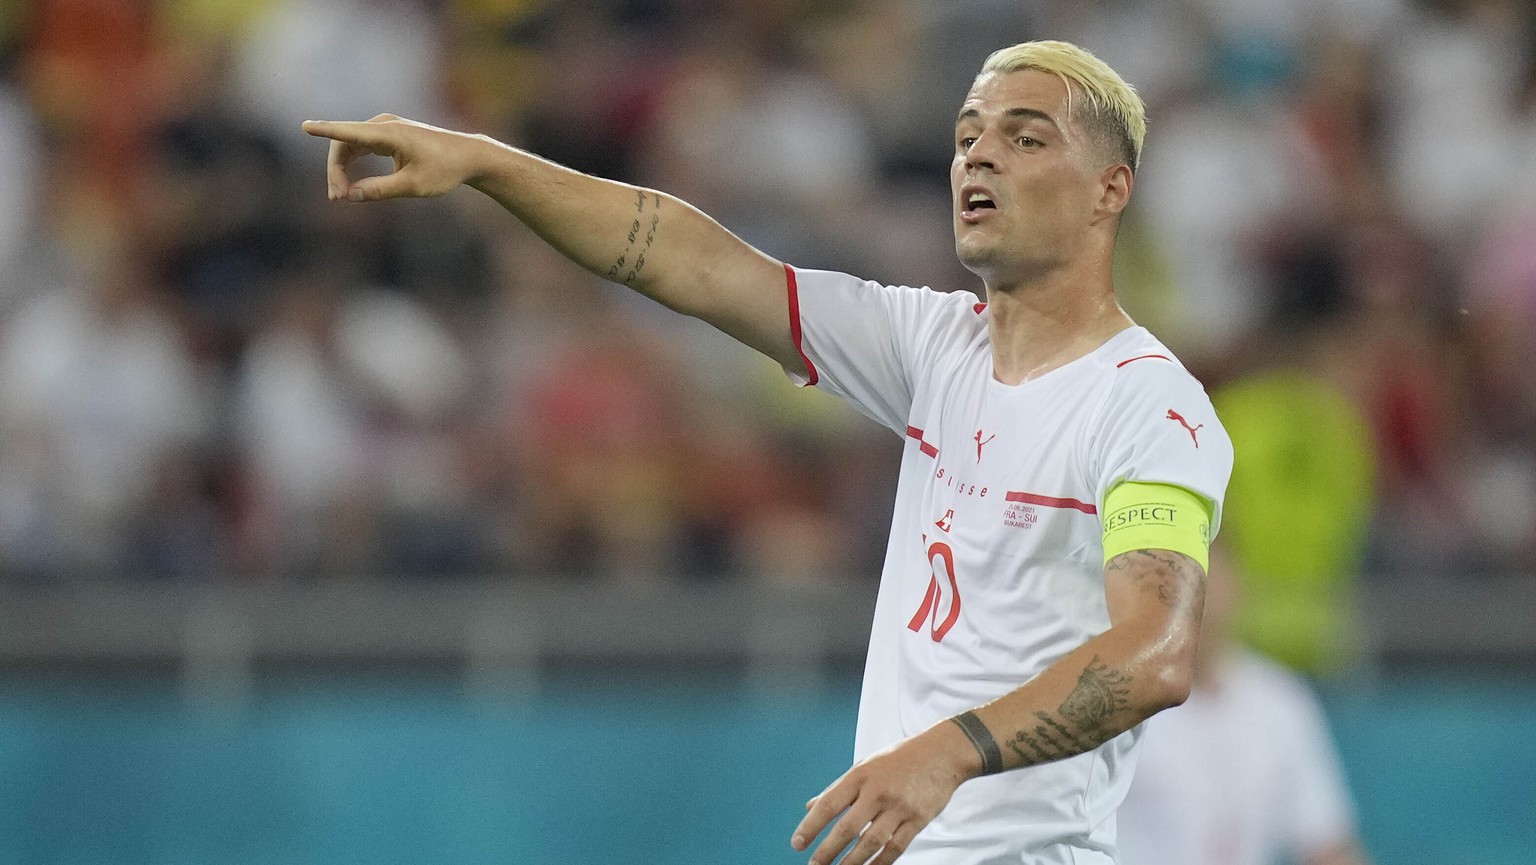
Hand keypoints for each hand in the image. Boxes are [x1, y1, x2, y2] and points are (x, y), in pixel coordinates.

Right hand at [301, 115, 488, 201]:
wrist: (467, 156)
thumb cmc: (444, 170)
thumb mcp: (413, 186)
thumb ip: (381, 190)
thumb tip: (351, 195)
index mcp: (390, 133)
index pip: (350, 132)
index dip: (326, 130)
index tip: (305, 127)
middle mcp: (384, 125)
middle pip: (344, 144)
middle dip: (336, 171)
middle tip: (338, 199)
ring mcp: (384, 127)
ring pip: (349, 146)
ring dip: (342, 170)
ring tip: (342, 196)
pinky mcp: (386, 135)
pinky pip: (359, 146)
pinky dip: (352, 165)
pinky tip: (351, 186)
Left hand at [792, 722, 977, 864]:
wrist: (942, 753)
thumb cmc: (898, 759)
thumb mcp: (865, 765)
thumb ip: (838, 788)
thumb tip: (810, 806)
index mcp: (860, 775)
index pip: (829, 804)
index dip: (811, 826)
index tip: (797, 843)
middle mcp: (878, 791)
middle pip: (848, 828)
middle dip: (828, 851)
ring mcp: (899, 807)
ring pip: (871, 842)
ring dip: (852, 862)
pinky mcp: (918, 819)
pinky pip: (895, 847)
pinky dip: (880, 862)